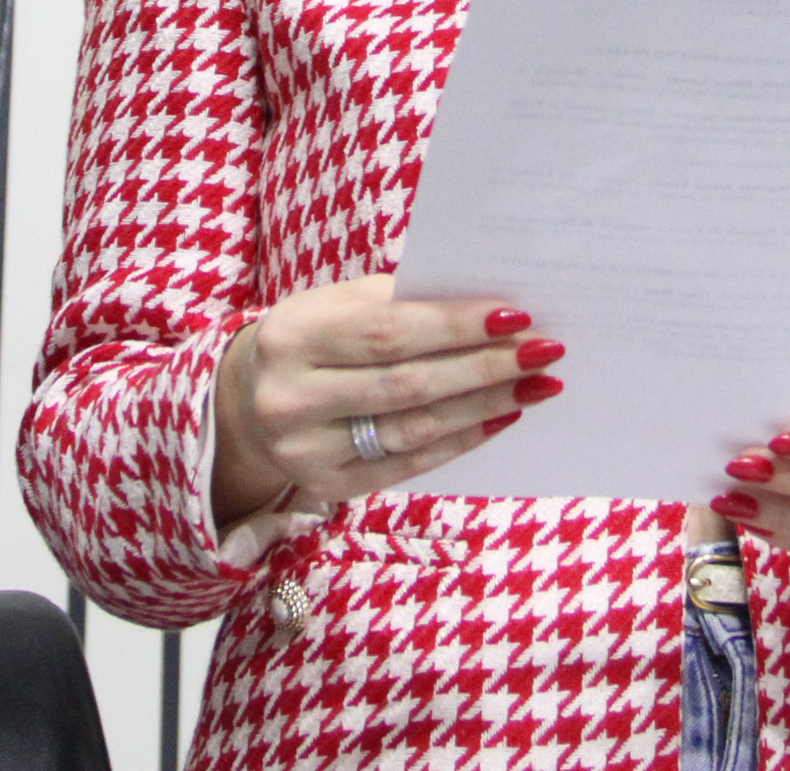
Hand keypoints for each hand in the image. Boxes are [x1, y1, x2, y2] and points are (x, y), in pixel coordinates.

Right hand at [210, 276, 559, 524]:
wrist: (244, 402)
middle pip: (407, 384)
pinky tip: (500, 418)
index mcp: (293, 336)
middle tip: (544, 352)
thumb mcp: (334, 304)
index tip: (516, 315)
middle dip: (484, 367)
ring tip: (537, 385)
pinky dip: (461, 440)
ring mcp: (306, 451)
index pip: (387, 331)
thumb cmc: (311, 338)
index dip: (455, 326)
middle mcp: (293, 399)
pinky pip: (407, 464)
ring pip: (414, 429)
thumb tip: (487, 308)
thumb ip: (398, 301)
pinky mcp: (327, 487)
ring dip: (485, 405)